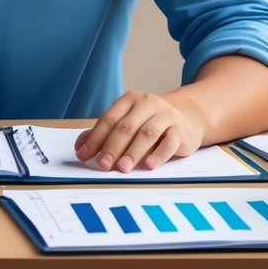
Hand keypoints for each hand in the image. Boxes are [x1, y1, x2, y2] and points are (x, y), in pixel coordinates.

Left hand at [74, 90, 204, 172]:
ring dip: (133, 152)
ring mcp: (166, 115)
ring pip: (147, 133)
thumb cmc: (150, 122)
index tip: (84, 156)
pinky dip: (159, 154)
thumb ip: (104, 133)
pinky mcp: (181, 130)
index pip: (109, 119)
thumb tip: (80, 147)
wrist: (187, 117)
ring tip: (123, 168)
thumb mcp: (127, 122)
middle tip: (103, 165)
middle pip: (126, 126)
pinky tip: (150, 165)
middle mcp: (148, 103)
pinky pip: (170, 142)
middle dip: (112, 147)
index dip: (95, 138)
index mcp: (130, 100)